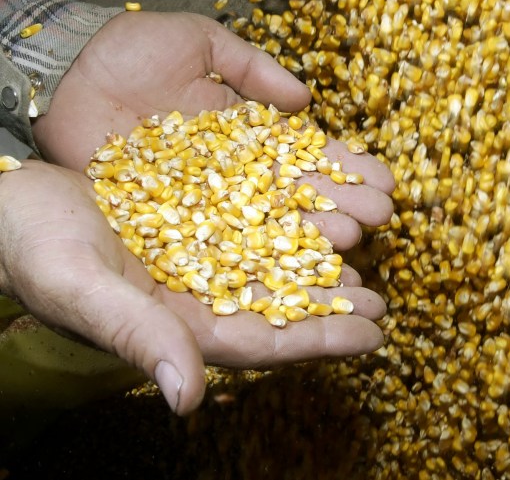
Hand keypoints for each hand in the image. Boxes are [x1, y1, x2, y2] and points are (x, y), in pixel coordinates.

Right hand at [0, 160, 387, 414]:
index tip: (372, 336)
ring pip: (270, 271)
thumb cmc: (33, 247)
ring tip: (362, 271)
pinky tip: (316, 222)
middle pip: (277, 310)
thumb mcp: (83, 287)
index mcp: (173, 326)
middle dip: (331, 313)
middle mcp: (191, 298)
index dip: (319, 342)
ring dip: (317, 273)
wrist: (10, 202)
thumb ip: (137, 336)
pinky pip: (251, 229)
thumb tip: (189, 399)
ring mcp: (194, 260)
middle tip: (381, 306)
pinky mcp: (190, 222)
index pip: (262, 344)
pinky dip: (288, 229)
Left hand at [32, 10, 394, 244]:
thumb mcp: (201, 42)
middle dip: (343, 208)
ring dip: (313, 239)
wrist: (66, 73)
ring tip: (354, 245)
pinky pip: (222, 247)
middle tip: (382, 220)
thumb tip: (305, 101)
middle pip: (297, 197)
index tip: (385, 182)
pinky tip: (293, 275)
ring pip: (268, 227)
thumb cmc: (131, 52)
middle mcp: (233, 176)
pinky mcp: (172, 226)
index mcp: (246, 135)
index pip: (306, 156)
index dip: (346, 168)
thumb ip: (252, 68)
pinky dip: (258, 262)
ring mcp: (205, 204)